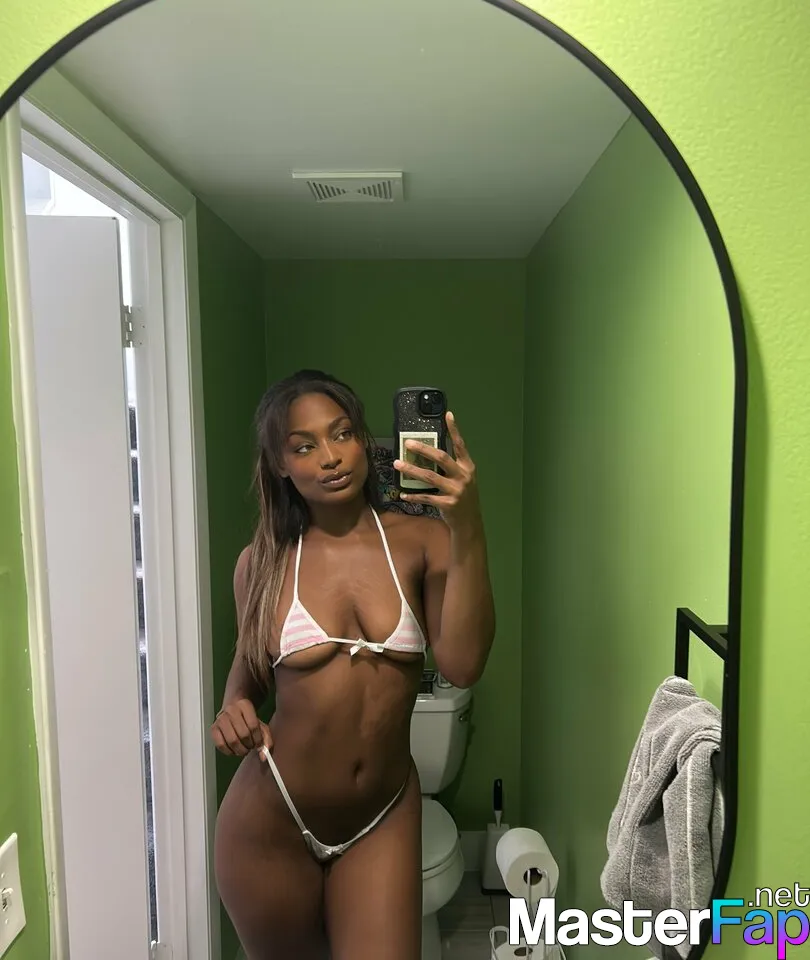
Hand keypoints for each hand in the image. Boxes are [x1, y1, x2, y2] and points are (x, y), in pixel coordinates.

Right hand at [210, 698, 272, 760]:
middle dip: (249, 745)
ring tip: (244, 749)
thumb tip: (264, 756)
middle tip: (250, 747)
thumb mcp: (260, 725)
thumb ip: (266, 739)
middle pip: (243, 734)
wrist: (233, 709)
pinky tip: (234, 750)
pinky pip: (221, 745)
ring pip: (232, 741)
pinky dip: (229, 752)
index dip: (258, 739)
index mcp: (244, 705)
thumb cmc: (248, 719)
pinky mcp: (213, 728)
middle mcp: (231, 710)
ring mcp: (220, 719)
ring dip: (240, 750)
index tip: (258, 744)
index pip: (253, 726)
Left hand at [394, 411, 481, 531]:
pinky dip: (413, 496)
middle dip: (423, 449)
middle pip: (441, 458)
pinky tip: (403, 494)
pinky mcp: (447, 504)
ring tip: (397, 464)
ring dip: (412, 470)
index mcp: (467, 467)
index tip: (447, 415)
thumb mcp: (463, 479)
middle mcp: (463, 476)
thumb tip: (429, 453)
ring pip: (430, 477)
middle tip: (407, 443)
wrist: (470, 522)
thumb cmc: (463, 497)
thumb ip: (451, 467)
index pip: (460, 445)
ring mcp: (456, 491)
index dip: (454, 430)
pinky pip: (426, 498)